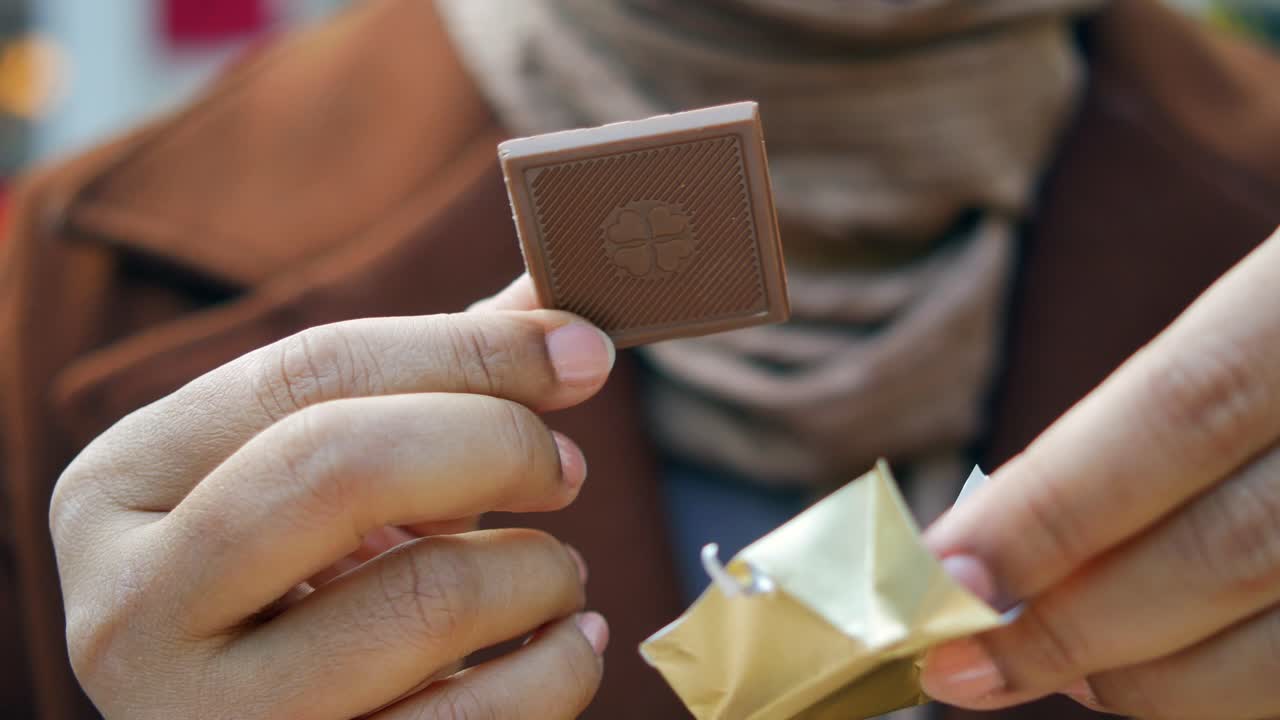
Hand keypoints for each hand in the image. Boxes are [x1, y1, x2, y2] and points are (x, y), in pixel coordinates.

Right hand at [50, 295, 615, 719]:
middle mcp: (133, 607)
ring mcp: (208, 719)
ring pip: (423, 602)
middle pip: (343, 466)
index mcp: (125, 485)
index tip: (581, 349)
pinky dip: (559, 669)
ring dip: (538, 572)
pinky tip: (567, 642)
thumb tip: (560, 308)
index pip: (310, 372)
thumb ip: (426, 382)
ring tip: (556, 573)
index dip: (468, 351)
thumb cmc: (297, 576)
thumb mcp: (320, 469)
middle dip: (496, 444)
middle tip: (565, 468)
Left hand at [920, 227, 1279, 718]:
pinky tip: (1167, 669)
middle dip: (1076, 623)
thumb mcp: (1264, 304)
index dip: (1053, 510)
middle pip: (1231, 550)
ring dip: (1153, 676)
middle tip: (962, 657)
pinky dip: (1238, 686)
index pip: (1179, 410)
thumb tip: (1005, 528)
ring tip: (1056, 668)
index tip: (942, 575)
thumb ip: (1165, 402)